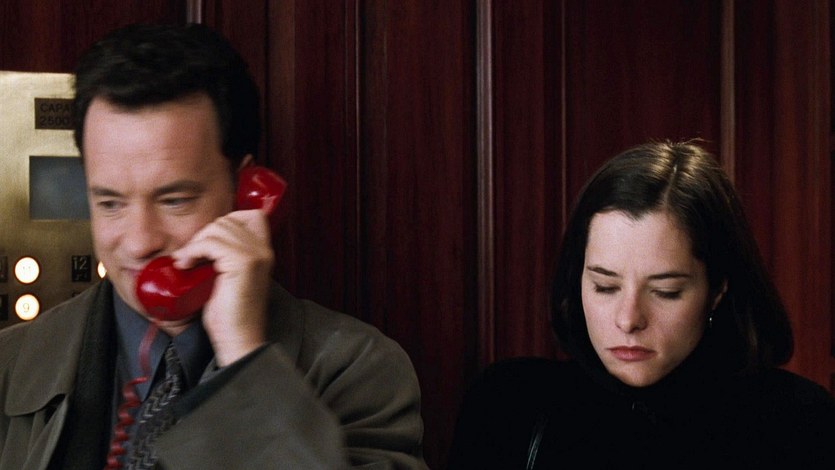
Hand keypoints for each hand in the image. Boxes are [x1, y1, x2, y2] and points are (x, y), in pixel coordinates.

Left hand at [171, 209, 273, 365]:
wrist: (239, 339)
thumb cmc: (231, 314)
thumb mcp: (229, 276)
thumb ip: (225, 255)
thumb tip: (201, 239)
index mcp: (264, 252)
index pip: (253, 215)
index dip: (228, 221)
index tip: (209, 241)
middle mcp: (264, 250)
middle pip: (228, 220)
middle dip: (204, 234)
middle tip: (190, 255)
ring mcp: (255, 255)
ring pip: (218, 228)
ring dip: (195, 242)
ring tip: (186, 261)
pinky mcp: (242, 263)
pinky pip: (210, 243)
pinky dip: (193, 250)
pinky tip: (186, 265)